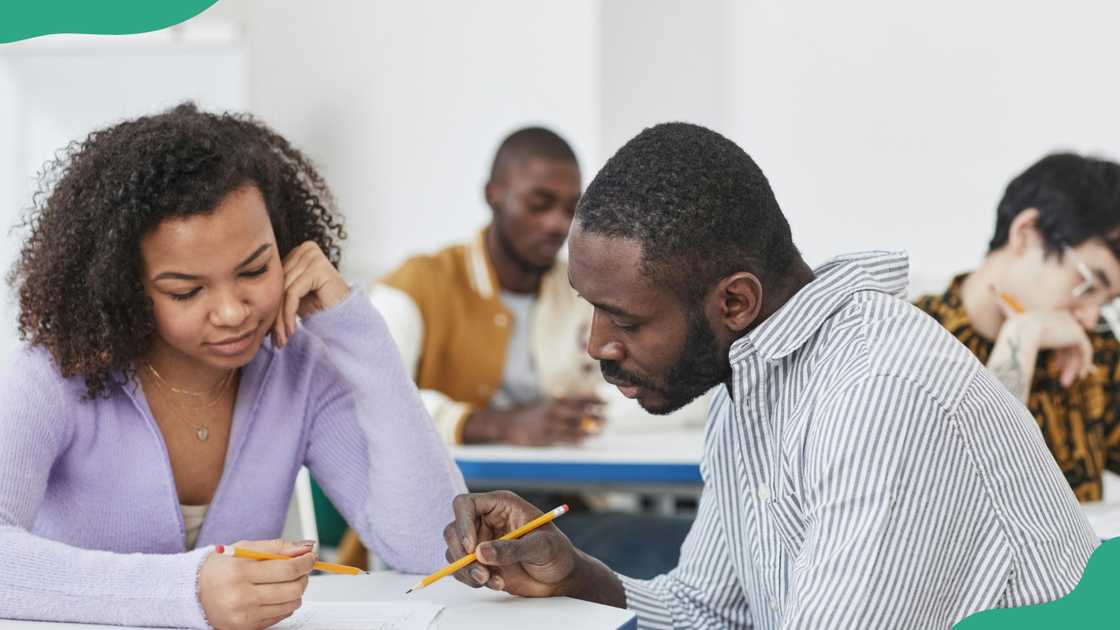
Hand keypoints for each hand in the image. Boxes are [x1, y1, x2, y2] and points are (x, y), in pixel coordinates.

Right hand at [197, 539, 315, 629]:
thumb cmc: (220, 568)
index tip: (310, 556)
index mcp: (240, 572)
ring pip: (291, 604)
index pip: (287, 568)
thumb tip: (307, 546)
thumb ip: (278, 546)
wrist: (193, 594)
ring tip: (286, 581)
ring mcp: (245, 616)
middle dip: (304, 576)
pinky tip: (273, 594)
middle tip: (301, 568)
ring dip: (296, 591)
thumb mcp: (244, 548)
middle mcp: (241, 596)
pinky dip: (285, 603)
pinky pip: (281, 616)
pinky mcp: (247, 628)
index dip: (306, 562)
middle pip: (293, 589)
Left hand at [272, 242, 349, 347]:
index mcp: (298, 250)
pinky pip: (293, 293)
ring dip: (281, 319)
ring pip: (284, 291)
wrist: (346, 315)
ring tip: (282, 339)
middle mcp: (305, 248)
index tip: (268, 331)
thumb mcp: (293, 295)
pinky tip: (292, 331)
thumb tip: (243, 297)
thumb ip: (276, 289)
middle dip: (274, 314)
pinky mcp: (317, 267)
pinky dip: (289, 314)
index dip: (270, 305)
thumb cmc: (320, 305)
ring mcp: (312, 255)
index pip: (275, 279)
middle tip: (273, 338)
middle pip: (278, 284)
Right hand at [442, 491, 623, 606]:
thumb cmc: (557, 553)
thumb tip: (481, 553)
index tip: (472, 547)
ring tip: (492, 581)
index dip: (462, 523)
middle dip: (462, 553)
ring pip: (454, 551)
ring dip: (467, 570)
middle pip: (453, 529)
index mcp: (501, 505)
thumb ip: (512, 549)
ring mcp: (482, 541)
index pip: (466, 504)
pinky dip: (472, 580)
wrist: (561, 577)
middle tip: (481, 572)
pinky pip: (461, 569)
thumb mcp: (541, 547)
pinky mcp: (480, 562)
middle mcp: (487, 521)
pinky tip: (496, 583)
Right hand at [461, 396, 604, 445]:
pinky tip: (584, 441)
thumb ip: (560, 403)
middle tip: (607, 415)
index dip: (592, 398)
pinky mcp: (543, 438)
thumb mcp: (543, 404)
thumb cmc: (528, 415)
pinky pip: (561, 439)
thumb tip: (580, 401)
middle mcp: (552, 411)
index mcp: (553, 402)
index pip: (576, 397)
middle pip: (577, 411)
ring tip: (600, 430)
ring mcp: (548, 425)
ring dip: (587, 428)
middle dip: (593, 413)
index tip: (604, 400)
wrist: (506, 424)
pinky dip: (574, 440)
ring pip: (572, 426)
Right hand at [1000, 308, 1094, 386]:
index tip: (1058, 366)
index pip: (1058, 335)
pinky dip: (1084, 363)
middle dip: (1066, 362)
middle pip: (1068, 342)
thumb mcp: (1015, 345)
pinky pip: (1085, 350)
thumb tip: (1015, 361)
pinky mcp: (1077, 333)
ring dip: (1072, 367)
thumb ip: (1022, 349)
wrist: (1020, 334)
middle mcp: (1058, 317)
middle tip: (1064, 379)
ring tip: (1066, 383)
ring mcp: (1069, 323)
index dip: (1060, 352)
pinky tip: (1081, 375)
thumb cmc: (1012, 341)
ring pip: (1075, 348)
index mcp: (1045, 317)